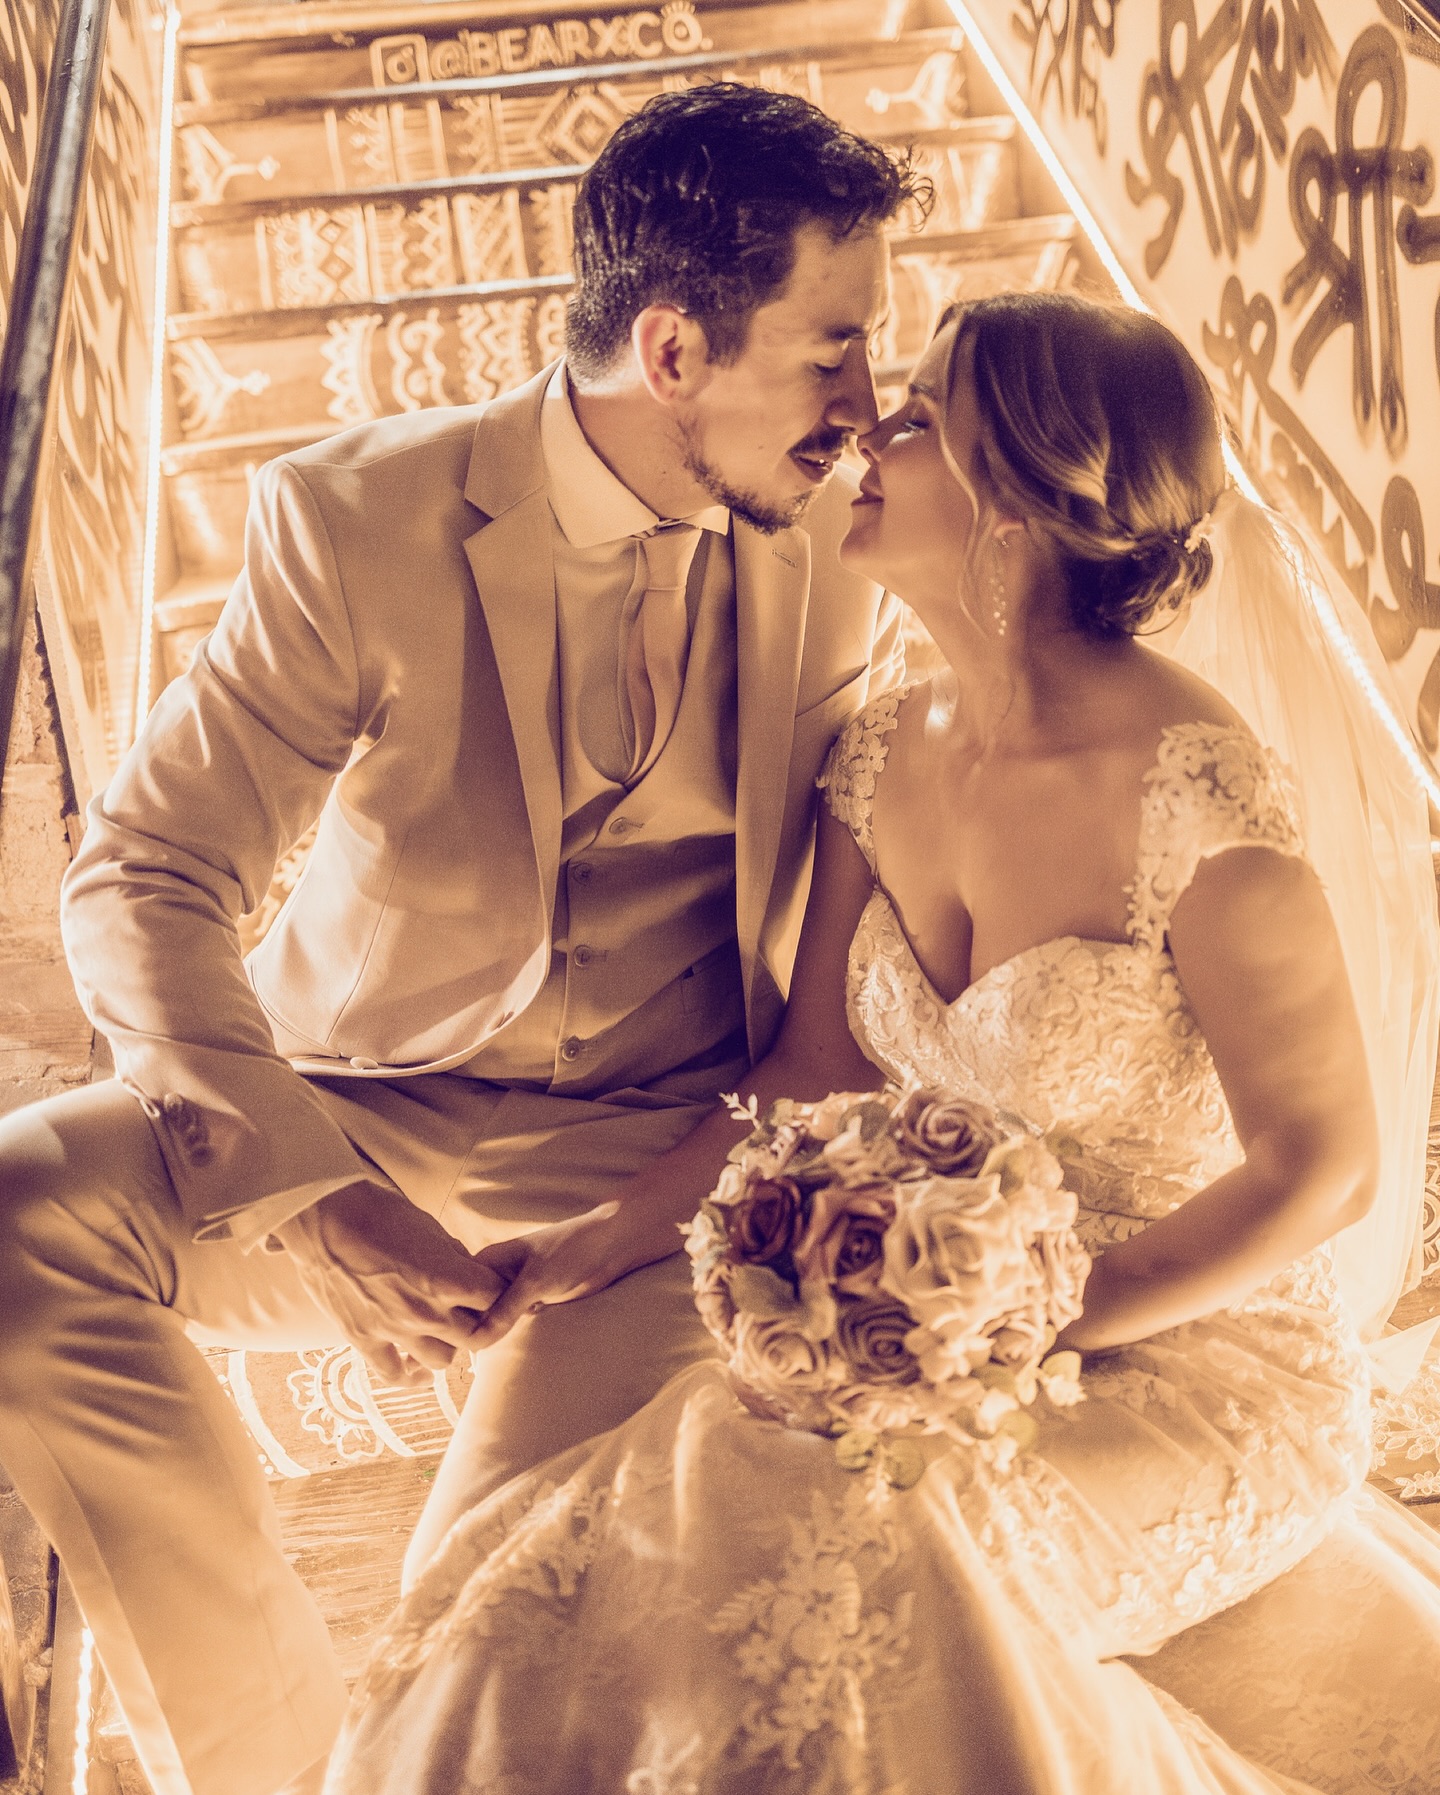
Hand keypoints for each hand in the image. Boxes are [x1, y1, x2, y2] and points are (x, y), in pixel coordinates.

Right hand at [274, 1180, 506, 1385]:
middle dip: (476, 1320)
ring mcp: (394, 1330)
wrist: (326, 1219)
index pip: (495, 1300)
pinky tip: (416, 1370)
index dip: (495, 1292)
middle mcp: (426, 1312)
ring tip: (441, 1332)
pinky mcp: (364, 1340)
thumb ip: (456, 1260)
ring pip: (443, 1360)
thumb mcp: (432, 1229)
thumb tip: (473, 1275)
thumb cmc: (380, 1214)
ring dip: (446, 1345)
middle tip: (468, 1309)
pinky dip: (409, 1376)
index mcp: (448, 1280)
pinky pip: (394, 1375)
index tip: (489, 1287)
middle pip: (475, 1336)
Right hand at [467, 1199, 685, 1347]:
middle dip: (472, 1332)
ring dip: (493, 1337)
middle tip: (465, 1360)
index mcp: (488, 1261)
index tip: (453, 1346)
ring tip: (481, 1363)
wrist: (610, 1246)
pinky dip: (512, 1336)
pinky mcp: (533, 1304)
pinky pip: (514, 1325)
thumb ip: (505, 1309)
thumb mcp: (535, 1281)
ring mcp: (514, 1292)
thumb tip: (477, 1339)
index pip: (459, 1296)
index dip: (455, 1320)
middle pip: (473, 1311)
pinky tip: (506, 1353)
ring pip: (494, 1321)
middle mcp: (496, 1277)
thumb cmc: (572, 1250)